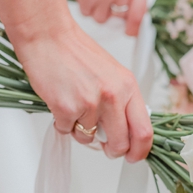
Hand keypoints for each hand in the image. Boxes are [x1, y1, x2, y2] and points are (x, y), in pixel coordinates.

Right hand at [9, 17, 152, 161]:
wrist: (48, 36)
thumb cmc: (77, 53)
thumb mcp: (113, 75)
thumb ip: (123, 101)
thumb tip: (128, 130)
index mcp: (128, 87)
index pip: (144, 131)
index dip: (140, 151)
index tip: (134, 156)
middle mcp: (113, 96)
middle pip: (121, 143)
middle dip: (112, 150)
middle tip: (105, 147)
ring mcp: (90, 103)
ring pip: (89, 138)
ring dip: (81, 131)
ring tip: (75, 108)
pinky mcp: (66, 107)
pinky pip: (67, 131)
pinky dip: (63, 123)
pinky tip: (60, 103)